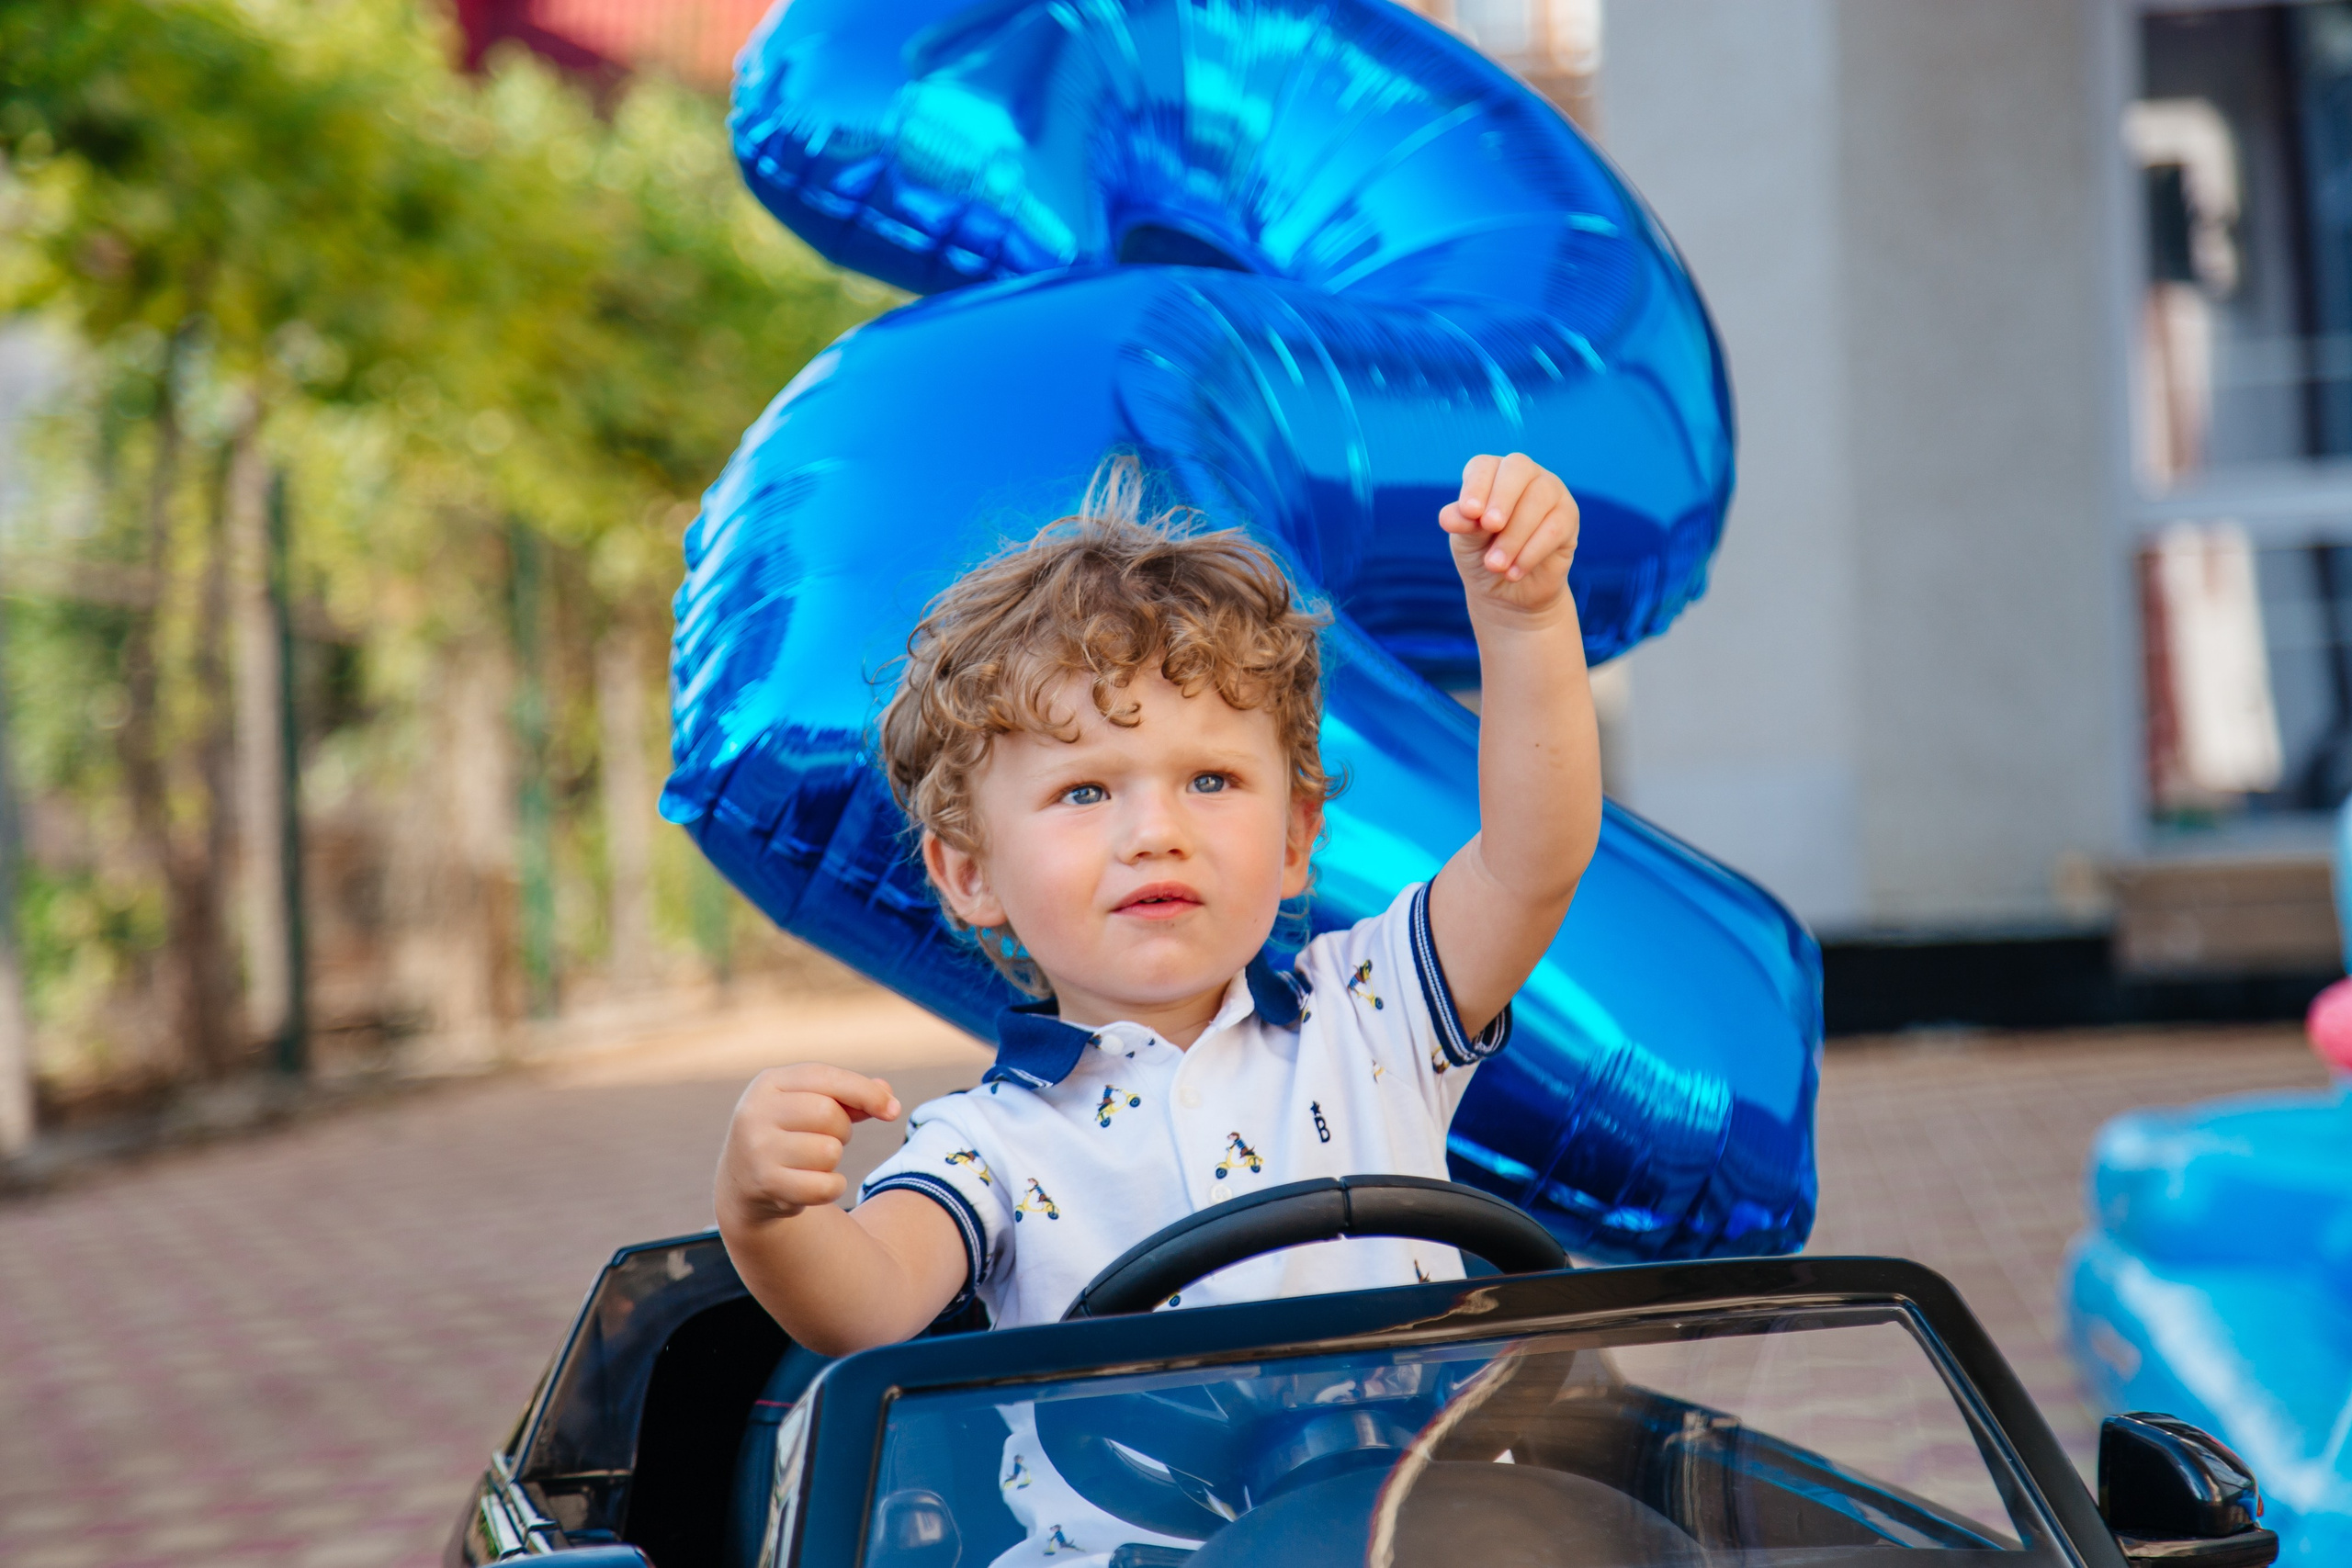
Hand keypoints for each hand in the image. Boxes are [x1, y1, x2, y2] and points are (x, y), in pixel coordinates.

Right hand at [717, 1064, 902, 1222]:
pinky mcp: (765, 1184)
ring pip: (829, 1151)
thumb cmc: (791, 1131)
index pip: (825, 1076)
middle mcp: (755, 1112)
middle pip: (828, 1114)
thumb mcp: (812, 1104)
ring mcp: (757, 1150)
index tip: (893, 1110)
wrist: (745, 1180)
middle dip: (842, 1130)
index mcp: (768, 1083)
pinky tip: (812, 1184)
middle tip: (828, 1138)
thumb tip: (887, 1094)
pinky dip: (832, 1187)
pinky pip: (825, 1186)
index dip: (865, 1091)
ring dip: (833, 1159)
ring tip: (812, 1160)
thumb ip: (850, 1095)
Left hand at [1438, 452, 1579, 618]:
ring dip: (1514, 535)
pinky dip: (1531, 552)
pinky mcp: (1569, 516)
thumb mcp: (1465, 542)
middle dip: (1502, 498)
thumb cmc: (1482, 556)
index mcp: (1492, 474)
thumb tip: (1448, 516)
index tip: (1469, 512)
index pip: (1484, 466)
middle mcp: (1524, 475)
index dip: (1477, 485)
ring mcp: (1550, 491)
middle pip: (1518, 469)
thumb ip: (1461, 525)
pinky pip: (1555, 527)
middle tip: (1489, 526)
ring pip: (1538, 499)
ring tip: (1495, 565)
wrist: (1508, 592)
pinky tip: (1514, 572)